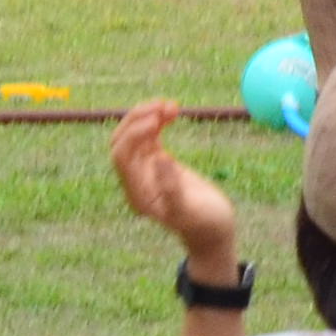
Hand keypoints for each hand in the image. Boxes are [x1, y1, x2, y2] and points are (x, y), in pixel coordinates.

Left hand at [107, 103, 240, 275]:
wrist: (214, 230)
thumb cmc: (205, 223)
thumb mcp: (189, 209)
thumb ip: (172, 187)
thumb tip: (160, 158)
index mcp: (138, 193)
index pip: (121, 156)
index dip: (134, 133)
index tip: (158, 120)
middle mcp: (137, 180)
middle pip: (121, 142)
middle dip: (137, 120)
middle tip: (164, 106)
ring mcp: (147, 170)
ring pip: (134, 136)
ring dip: (148, 117)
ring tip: (172, 105)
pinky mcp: (159, 163)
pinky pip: (150, 137)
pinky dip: (158, 121)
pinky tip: (174, 112)